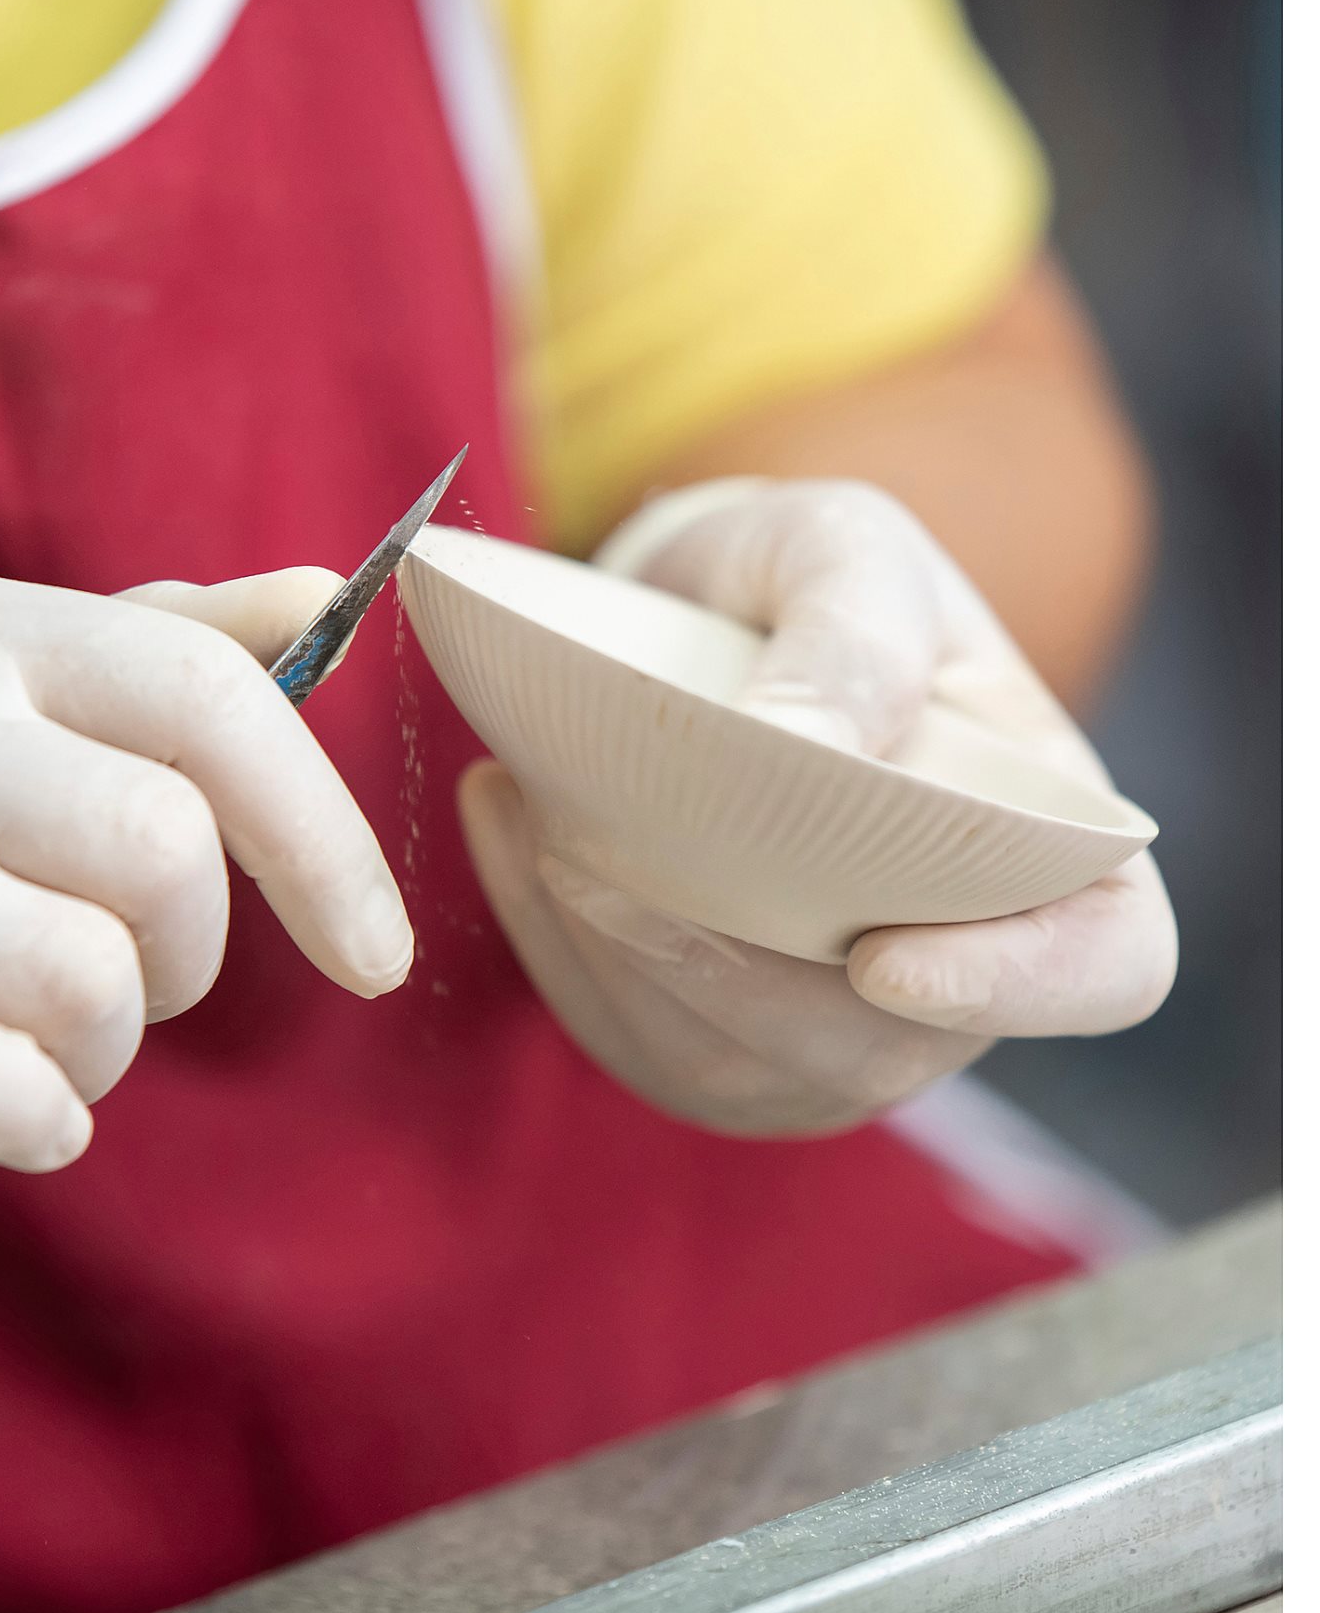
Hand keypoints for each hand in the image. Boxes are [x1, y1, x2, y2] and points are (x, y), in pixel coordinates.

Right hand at [0, 560, 411, 1293]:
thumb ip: (153, 649)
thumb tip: (328, 599)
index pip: (200, 687)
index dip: (319, 828)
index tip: (377, 952)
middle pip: (166, 843)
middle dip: (186, 953)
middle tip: (119, 982)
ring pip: (95, 976)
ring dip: (101, 1045)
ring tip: (23, 1034)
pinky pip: (2, 1082)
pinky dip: (40, 1117)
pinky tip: (0, 1105)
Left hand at [459, 478, 1175, 1136]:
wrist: (692, 615)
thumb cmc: (797, 578)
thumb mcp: (840, 546)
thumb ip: (852, 633)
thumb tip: (807, 748)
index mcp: (1046, 845)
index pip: (1102, 965)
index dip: (1017, 989)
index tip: (883, 960)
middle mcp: (952, 964)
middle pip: (875, 1050)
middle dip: (726, 971)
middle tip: (596, 853)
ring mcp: (825, 1024)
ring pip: (733, 1066)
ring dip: (618, 960)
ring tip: (540, 813)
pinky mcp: (707, 1037)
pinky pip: (631, 1040)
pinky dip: (553, 947)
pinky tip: (510, 820)